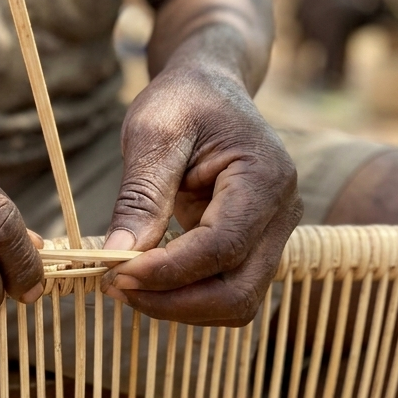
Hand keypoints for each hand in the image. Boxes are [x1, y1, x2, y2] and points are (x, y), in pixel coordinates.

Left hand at [102, 67, 301, 326]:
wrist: (211, 90)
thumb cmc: (183, 101)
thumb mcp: (153, 132)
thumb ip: (141, 193)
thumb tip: (119, 253)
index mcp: (266, 177)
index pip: (222, 246)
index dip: (169, 271)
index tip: (116, 275)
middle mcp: (283, 214)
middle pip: (239, 291)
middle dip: (174, 301)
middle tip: (114, 288)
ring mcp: (274, 235)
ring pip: (236, 302)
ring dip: (178, 306)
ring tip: (124, 286)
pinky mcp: (254, 248)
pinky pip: (226, 291)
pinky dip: (185, 297)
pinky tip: (145, 280)